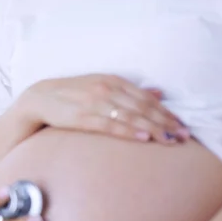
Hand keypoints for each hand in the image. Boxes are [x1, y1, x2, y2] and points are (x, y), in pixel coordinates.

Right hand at [17, 74, 189, 144]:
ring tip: (169, 140)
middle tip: (183, 136)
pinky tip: (143, 137)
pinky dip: (128, 130)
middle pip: (142, 107)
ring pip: (130, 115)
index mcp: (112, 80)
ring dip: (152, 128)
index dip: (166, 112)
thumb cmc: (71, 96)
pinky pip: (110, 124)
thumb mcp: (101, 88)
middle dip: (165, 122)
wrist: (37, 100)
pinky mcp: (82, 117)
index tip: (182, 126)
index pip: (146, 97)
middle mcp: (106, 89)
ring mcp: (93, 102)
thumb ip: (129, 92)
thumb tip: (158, 93)